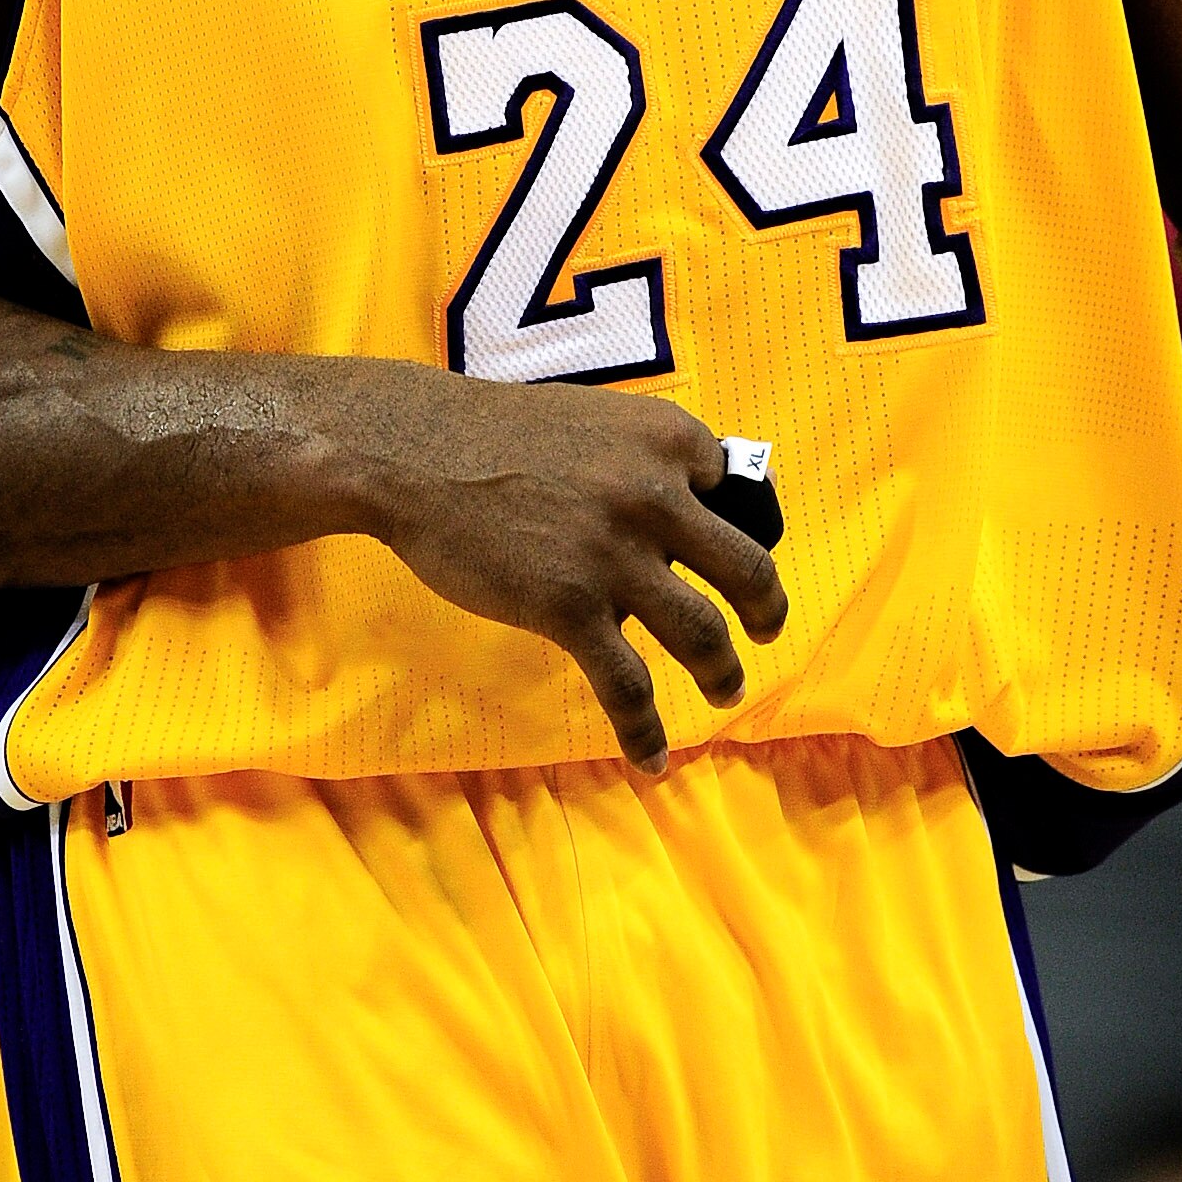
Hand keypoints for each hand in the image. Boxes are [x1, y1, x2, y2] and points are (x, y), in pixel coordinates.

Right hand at [344, 369, 790, 771]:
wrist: (414, 451)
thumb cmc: (499, 434)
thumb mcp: (596, 421)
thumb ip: (645, 459)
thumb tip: (689, 506)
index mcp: (668, 439)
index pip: (740, 491)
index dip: (747, 528)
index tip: (739, 559)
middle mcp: (656, 495)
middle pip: (747, 570)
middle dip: (766, 610)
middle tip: (766, 631)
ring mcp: (614, 555)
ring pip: (703, 635)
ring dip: (722, 672)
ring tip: (725, 690)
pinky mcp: (570, 607)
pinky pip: (627, 686)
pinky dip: (645, 731)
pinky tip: (652, 760)